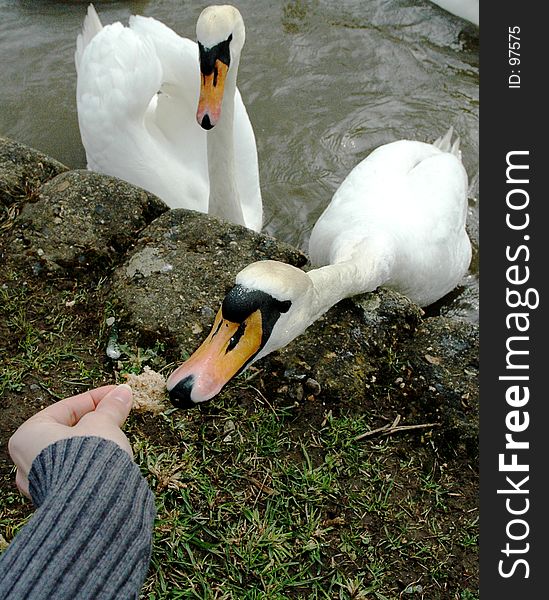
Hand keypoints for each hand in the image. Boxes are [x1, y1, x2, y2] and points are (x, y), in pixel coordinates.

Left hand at [8, 384, 133, 497]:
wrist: (93, 503)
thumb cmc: (87, 460)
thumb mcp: (103, 424)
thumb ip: (111, 407)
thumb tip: (123, 393)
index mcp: (29, 435)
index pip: (66, 408)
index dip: (96, 398)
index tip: (116, 393)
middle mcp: (28, 460)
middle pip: (68, 430)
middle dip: (97, 420)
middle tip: (119, 411)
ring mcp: (42, 483)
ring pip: (74, 451)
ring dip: (97, 440)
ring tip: (119, 433)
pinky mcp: (59, 499)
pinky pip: (77, 471)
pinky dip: (94, 460)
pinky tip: (112, 456)